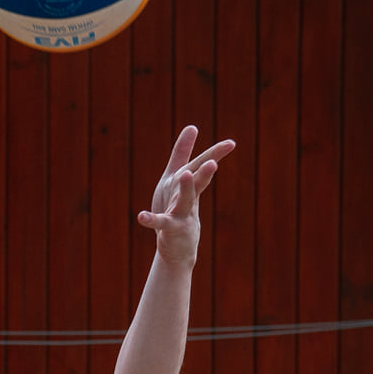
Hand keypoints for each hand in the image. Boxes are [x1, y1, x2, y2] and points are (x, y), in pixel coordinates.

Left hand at [137, 126, 235, 265]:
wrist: (178, 247)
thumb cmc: (175, 207)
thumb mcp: (176, 177)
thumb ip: (182, 153)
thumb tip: (192, 126)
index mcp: (188, 183)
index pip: (203, 165)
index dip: (216, 154)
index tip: (231, 144)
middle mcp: (188, 198)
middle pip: (198, 183)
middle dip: (204, 173)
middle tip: (213, 162)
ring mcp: (181, 214)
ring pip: (185, 201)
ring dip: (186, 189)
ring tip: (186, 175)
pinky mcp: (169, 229)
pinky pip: (161, 223)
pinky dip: (151, 219)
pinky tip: (141, 217)